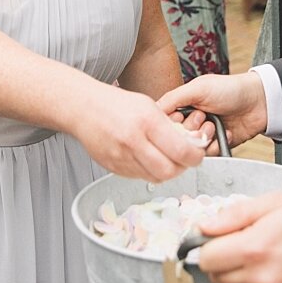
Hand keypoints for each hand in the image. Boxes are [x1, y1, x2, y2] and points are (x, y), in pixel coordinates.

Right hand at [68, 88, 205, 182]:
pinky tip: (147, 159)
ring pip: (154, 178)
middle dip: (182, 169)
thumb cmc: (116, 104)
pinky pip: (138, 177)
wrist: (83, 108)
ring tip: (166, 159)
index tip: (198, 155)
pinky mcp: (112, 167)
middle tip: (184, 161)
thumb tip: (189, 144)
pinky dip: (148, 172)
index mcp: (147, 121)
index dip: (195, 157)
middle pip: (169, 171)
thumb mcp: (148, 106)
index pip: (181, 151)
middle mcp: (134, 141)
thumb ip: (168, 126)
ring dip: (165, 171)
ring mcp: (121, 156)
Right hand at [158, 72, 268, 153]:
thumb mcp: (198, 88)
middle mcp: (190, 122)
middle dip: (190, 130)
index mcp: (182, 106)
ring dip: (204, 138)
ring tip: (215, 125)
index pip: (165, 123)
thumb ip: (173, 98)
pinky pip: (208, 156)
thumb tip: (153, 110)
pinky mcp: (216, 146)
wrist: (259, 102)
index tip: (180, 118)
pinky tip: (225, 133)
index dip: (171, 125)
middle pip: (177, 139)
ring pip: (192, 150)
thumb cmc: (230, 89)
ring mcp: (203, 135)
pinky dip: (217, 145)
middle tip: (202, 118)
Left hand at [195, 192, 281, 282]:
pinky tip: (276, 276)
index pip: (206, 258)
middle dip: (222, 262)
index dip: (207, 247)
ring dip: (237, 280)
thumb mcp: (277, 202)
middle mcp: (264, 278)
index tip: (213, 242)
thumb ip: (235, 214)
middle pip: (216, 278)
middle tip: (241, 247)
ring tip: (259, 263)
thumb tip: (205, 225)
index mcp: (257, 247)